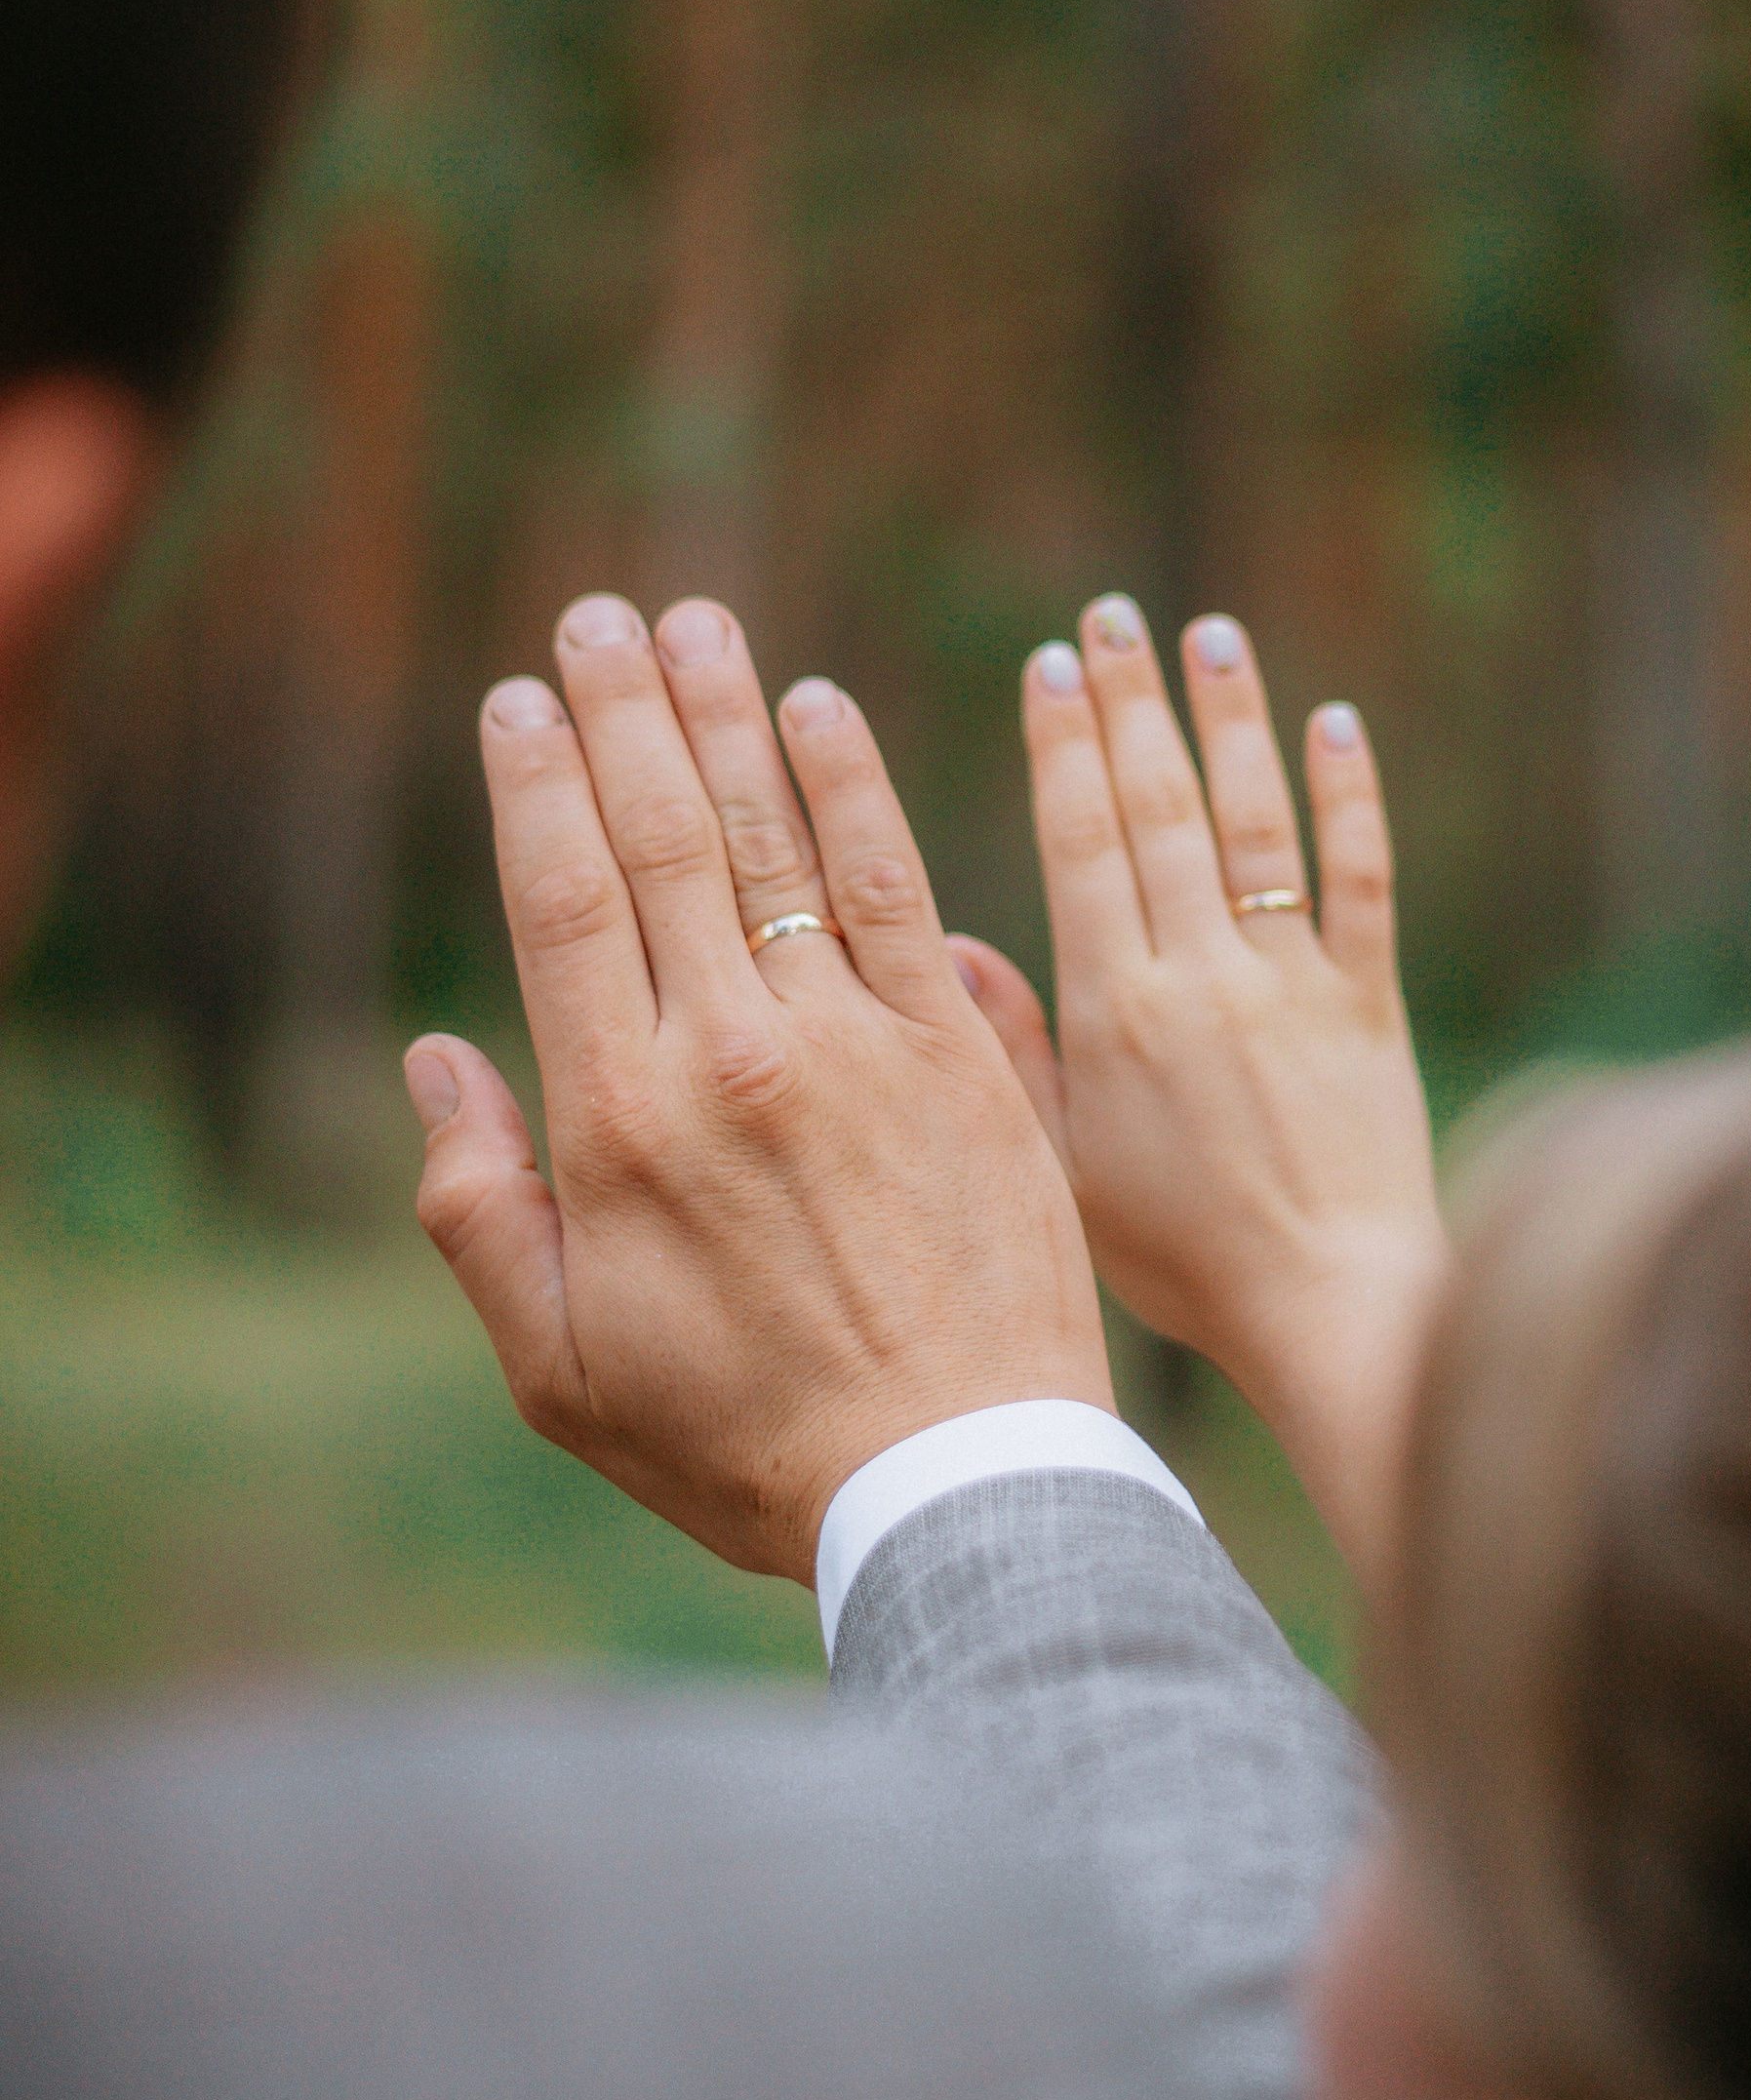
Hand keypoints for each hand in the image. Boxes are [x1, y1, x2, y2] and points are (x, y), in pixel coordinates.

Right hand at [405, 593, 1113, 1585]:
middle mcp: (734, 1054)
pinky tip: (819, 709)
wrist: (961, 1482)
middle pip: (662, 840)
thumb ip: (481, 1214)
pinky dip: (854, 787)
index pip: (564, 903)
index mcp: (622, 1123)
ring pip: (774, 838)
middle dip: (622, 713)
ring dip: (728, 715)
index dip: (537, 787)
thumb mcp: (562, 1371)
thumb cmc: (748, 1446)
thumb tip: (436, 1064)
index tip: (516, 701)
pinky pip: (901, 886)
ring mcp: (860, 1042)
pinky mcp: (964, 1050)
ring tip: (692, 621)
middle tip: (598, 617)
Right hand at [954, 596, 1446, 1585]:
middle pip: (1161, 810)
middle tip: (1111, 616)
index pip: (1081, 845)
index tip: (1047, 665)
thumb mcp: (1064, 1169)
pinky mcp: (1371, 1003)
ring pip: (1256, 822)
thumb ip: (1015, 1052)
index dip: (1063, 746)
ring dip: (1231, 721)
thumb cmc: (1184, 1267)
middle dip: (1131, 704)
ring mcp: (1293, 982)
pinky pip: (1359, 879)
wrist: (1329, 1313)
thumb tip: (954, 942)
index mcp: (1116, 1012)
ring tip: (1211, 635)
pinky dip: (1350, 797)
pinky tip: (1334, 723)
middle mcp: (1202, 976)